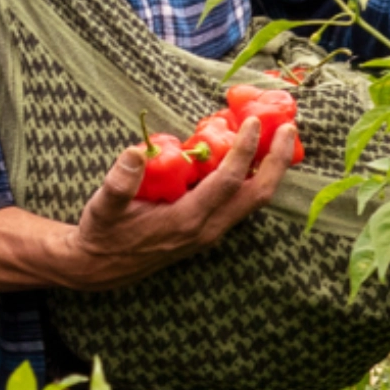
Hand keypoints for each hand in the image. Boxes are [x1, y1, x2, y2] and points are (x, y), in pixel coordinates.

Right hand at [0, 115, 295, 292]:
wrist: (101, 267)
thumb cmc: (104, 232)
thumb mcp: (103, 206)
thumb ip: (120, 181)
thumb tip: (136, 151)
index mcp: (187, 221)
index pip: (227, 182)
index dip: (244, 151)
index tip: (254, 122)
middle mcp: (207, 230)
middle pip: (256, 194)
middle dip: (276, 161)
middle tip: (288, 128)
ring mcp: (211, 233)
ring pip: (253, 201)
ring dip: (269, 170)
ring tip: (279, 138)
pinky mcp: (208, 231)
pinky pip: (241, 204)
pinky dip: (253, 179)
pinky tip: (251, 158)